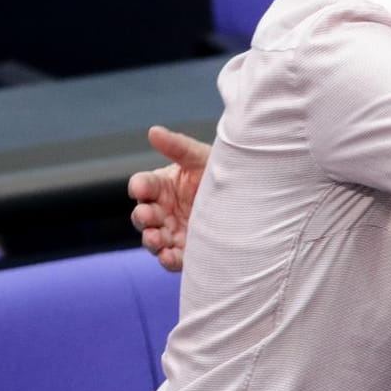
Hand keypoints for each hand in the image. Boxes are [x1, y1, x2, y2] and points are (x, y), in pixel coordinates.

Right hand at [127, 125, 211, 271]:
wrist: (250, 198)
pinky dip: (168, 258)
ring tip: (156, 238)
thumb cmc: (221, 172)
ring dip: (152, 239)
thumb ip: (178, 146)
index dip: (140, 186)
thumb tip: (153, 131)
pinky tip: (169, 256)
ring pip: (154, 239)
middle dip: (143, 216)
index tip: (141, 188)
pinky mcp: (185, 250)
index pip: (143, 185)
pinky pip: (172, 258)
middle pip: (143, 215)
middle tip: (148, 216)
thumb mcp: (201, 158)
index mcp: (162, 185)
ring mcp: (173, 231)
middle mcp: (163, 210)